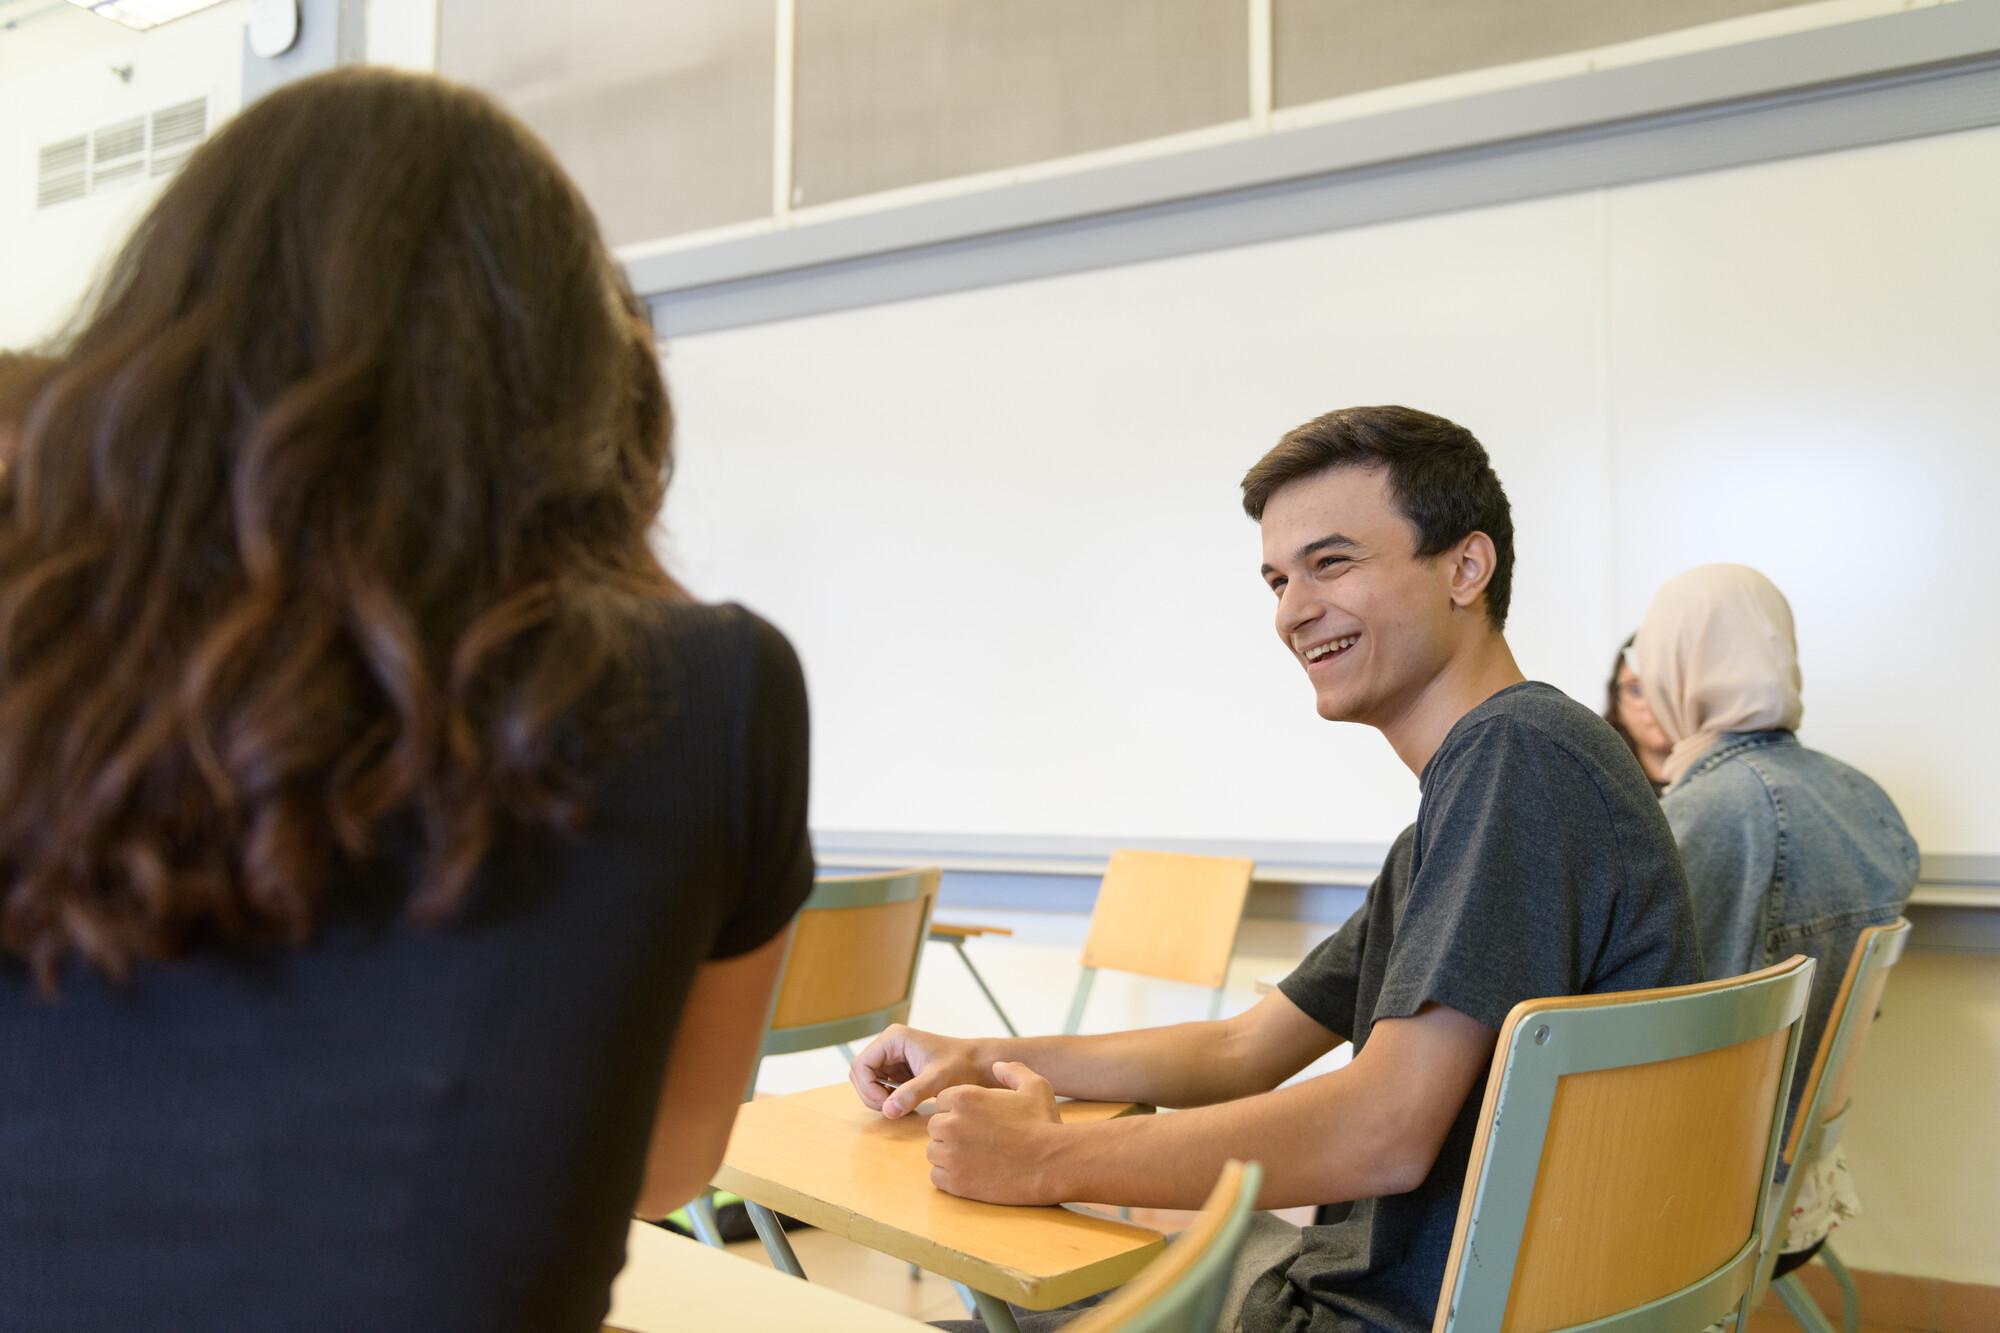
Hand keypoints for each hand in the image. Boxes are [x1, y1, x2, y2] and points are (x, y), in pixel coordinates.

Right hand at [849, 1024, 994, 1117]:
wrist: (980, 1065)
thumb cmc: (962, 1066)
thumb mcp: (937, 1080)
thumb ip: (912, 1093)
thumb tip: (887, 1110)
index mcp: (893, 1039)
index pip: (860, 1065)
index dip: (867, 1088)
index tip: (887, 1105)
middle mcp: (889, 1044)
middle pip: (860, 1074)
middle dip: (872, 1095)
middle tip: (894, 1109)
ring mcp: (893, 1057)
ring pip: (869, 1081)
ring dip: (880, 1098)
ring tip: (903, 1106)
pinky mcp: (899, 1069)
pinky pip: (881, 1086)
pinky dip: (889, 1099)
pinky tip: (907, 1103)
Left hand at [926, 1062, 1065, 1204]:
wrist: (1052, 1164)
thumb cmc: (1044, 1124)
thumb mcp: (1034, 1087)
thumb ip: (1013, 1071)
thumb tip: (996, 1066)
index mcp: (964, 1098)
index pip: (943, 1102)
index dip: (959, 1112)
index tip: (977, 1122)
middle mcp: (951, 1124)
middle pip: (935, 1127)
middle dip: (952, 1133)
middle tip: (977, 1142)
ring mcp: (951, 1154)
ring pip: (935, 1152)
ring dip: (949, 1155)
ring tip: (975, 1159)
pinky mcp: (954, 1182)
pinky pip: (937, 1177)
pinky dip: (950, 1178)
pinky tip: (972, 1175)